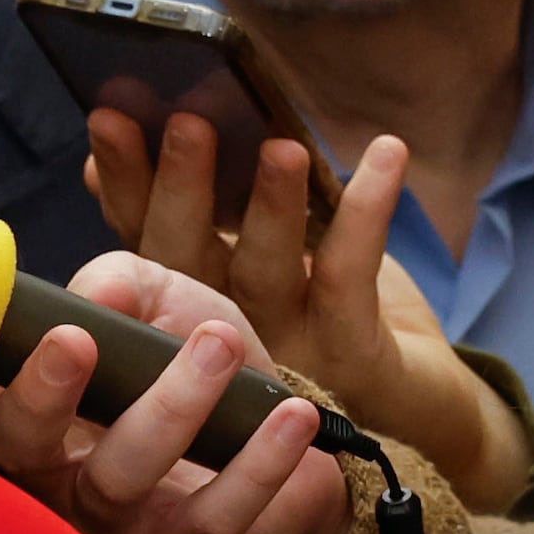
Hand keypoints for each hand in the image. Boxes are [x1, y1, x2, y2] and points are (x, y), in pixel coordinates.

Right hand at [0, 257, 352, 533]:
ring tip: (218, 348)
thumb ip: (118, 284)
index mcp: (35, 411)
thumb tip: (99, 301)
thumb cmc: (194, 358)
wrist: (287, 420)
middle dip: (44, 395)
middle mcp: (59, 476)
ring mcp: (119, 524)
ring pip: (119, 481)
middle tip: (79, 339)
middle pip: (23, 450)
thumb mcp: (155, 297)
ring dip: (171, 408)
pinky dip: (256, 464)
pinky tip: (284, 417)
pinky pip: (214, 520)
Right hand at [83, 114, 532, 508]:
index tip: (110, 118)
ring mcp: (288, 357)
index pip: (145, 242)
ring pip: (266, 277)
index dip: (126, 185)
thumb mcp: (265, 253)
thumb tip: (122, 151)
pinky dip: (366, 214)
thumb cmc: (336, 319)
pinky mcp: (352, 363)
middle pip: (188, 266)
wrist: (424, 415)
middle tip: (187, 125)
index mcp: (191, 310)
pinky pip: (350, 281)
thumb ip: (202, 212)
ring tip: (281, 148)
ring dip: (273, 208)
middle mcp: (224, 340)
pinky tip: (387, 155)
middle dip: (182, 193)